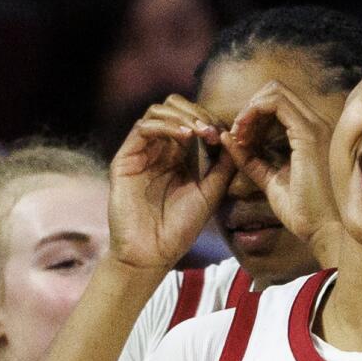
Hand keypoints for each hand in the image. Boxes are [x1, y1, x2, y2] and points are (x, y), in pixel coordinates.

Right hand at [108, 96, 235, 269]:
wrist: (152, 253)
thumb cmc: (180, 229)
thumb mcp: (210, 194)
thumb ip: (222, 168)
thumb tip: (236, 139)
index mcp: (177, 156)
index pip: (191, 120)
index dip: (209, 121)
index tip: (227, 135)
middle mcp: (158, 149)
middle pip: (173, 107)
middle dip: (195, 112)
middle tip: (212, 130)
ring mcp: (141, 151)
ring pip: (158, 112)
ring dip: (182, 116)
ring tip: (200, 132)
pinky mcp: (125, 158)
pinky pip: (143, 128)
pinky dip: (166, 126)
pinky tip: (185, 137)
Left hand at [224, 80, 340, 252]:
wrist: (327, 233)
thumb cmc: (306, 214)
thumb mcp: (272, 182)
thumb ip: (253, 160)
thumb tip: (228, 139)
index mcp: (312, 136)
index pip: (279, 105)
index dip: (254, 115)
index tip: (241, 141)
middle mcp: (317, 125)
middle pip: (276, 92)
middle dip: (250, 109)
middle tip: (238, 135)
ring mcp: (315, 127)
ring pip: (274, 92)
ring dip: (249, 110)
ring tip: (239, 136)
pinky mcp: (308, 134)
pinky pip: (275, 103)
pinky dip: (253, 113)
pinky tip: (245, 137)